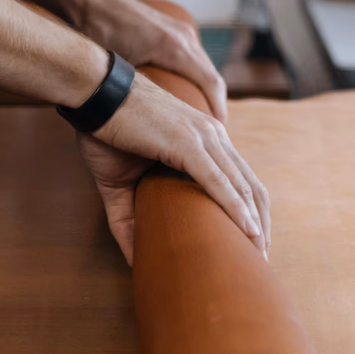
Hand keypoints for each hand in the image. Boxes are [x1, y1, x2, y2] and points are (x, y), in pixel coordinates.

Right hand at [79, 76, 269, 265]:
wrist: (92, 93)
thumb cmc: (105, 131)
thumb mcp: (119, 183)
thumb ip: (128, 219)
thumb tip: (133, 259)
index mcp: (205, 141)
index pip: (241, 180)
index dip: (252, 214)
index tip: (253, 246)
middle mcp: (212, 136)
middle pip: (251, 186)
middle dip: (261, 225)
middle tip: (262, 260)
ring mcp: (202, 137)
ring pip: (241, 185)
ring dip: (255, 223)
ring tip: (259, 255)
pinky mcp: (185, 142)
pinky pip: (218, 180)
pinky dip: (235, 207)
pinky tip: (247, 230)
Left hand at [80, 0, 228, 122]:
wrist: (89, 0)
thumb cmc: (98, 33)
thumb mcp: (117, 68)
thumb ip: (133, 93)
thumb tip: (142, 125)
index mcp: (174, 48)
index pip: (210, 84)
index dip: (216, 111)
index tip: (219, 136)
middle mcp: (183, 37)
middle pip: (212, 78)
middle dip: (215, 107)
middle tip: (214, 137)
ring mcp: (180, 30)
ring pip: (204, 68)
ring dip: (207, 94)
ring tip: (203, 122)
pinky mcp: (173, 29)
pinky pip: (194, 59)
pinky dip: (197, 79)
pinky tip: (189, 96)